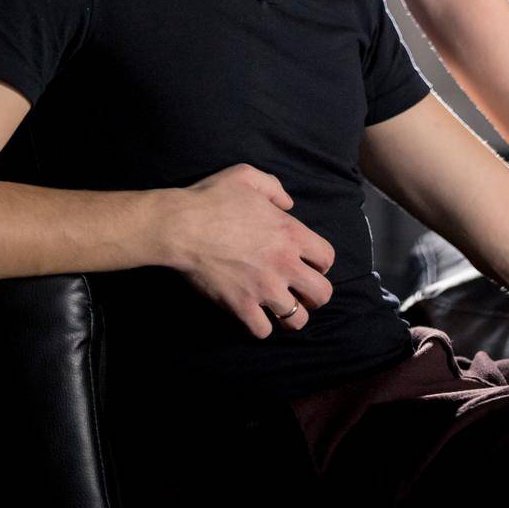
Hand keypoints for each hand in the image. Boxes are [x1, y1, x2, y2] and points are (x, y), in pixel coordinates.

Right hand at [163, 163, 335, 339]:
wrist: (181, 226)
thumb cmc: (212, 198)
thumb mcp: (247, 176)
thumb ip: (274, 187)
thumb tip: (288, 203)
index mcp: (290, 232)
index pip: (327, 258)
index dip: (320, 263)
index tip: (306, 264)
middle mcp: (284, 264)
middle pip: (322, 295)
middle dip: (313, 295)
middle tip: (298, 290)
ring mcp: (264, 289)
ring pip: (297, 320)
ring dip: (289, 314)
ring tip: (276, 307)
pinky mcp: (242, 307)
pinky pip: (264, 331)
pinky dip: (260, 326)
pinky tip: (252, 314)